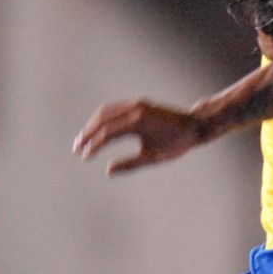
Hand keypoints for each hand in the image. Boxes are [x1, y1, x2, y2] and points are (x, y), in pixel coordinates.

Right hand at [73, 99, 207, 174]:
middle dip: (87, 134)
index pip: (107, 134)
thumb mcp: (154, 157)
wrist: (196, 124)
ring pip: (105, 112)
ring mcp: (135, 104)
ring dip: (91, 125)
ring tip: (83, 140)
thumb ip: (130, 164)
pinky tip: (96, 130)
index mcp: (137, 122)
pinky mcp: (138, 103)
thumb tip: (108, 170)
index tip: (84, 157)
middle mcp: (134, 109)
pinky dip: (102, 118)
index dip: (93, 146)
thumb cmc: (177, 143)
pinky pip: (114, 109)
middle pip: (101, 120)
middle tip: (76, 149)